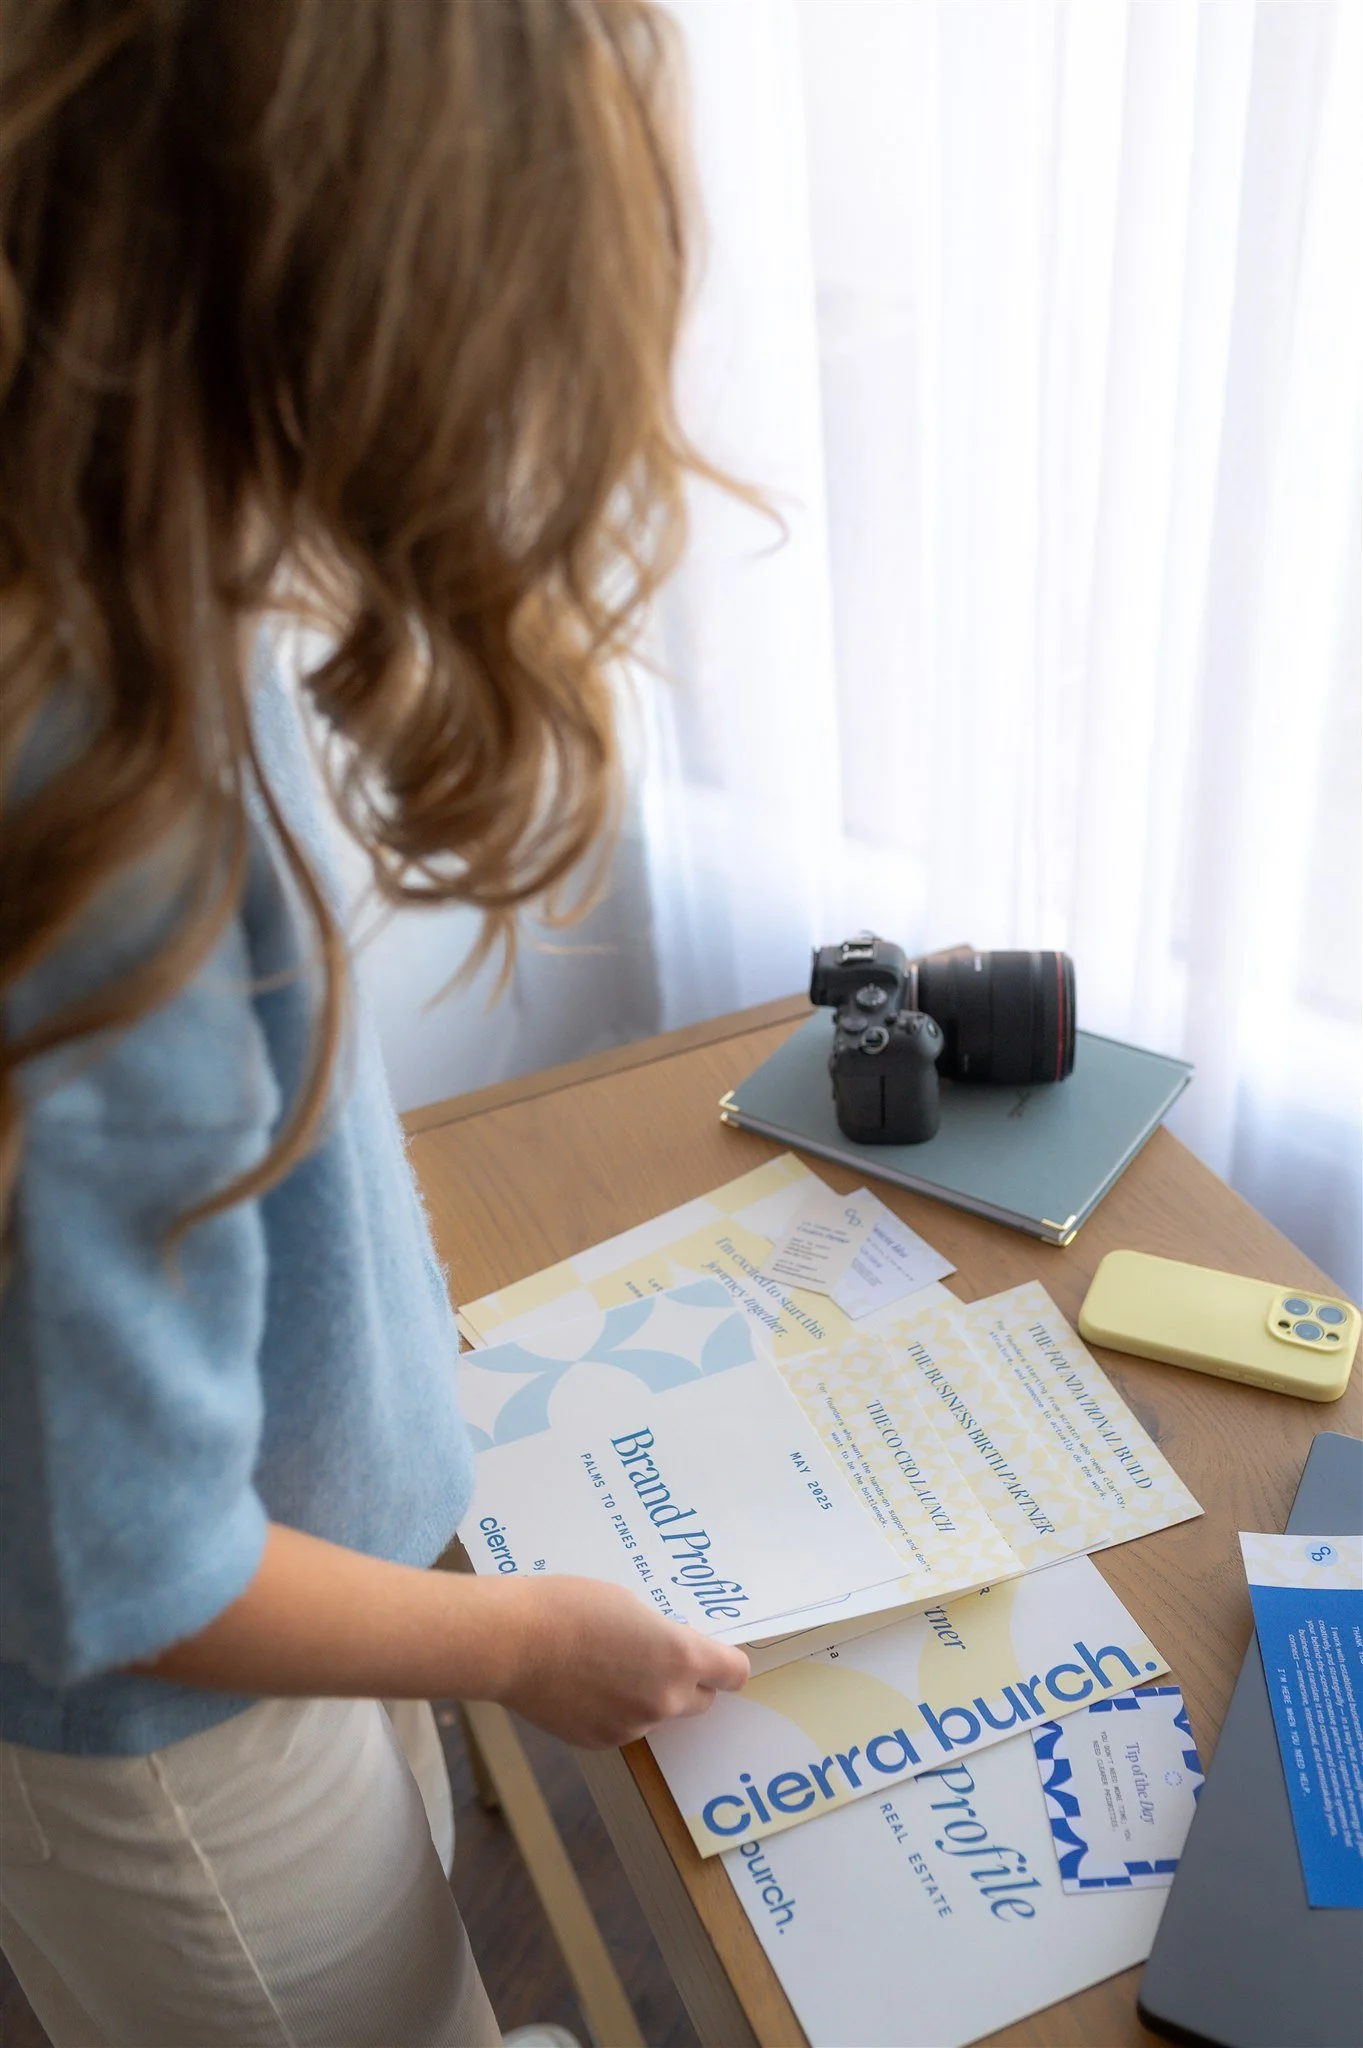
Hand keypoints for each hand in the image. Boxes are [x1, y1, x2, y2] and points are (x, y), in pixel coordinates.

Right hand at [491, 1575, 750, 1747]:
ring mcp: (634, 1726)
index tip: (714, 1654)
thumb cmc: (571, 1608)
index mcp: (680, 1657)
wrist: (514, 1643)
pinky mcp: (602, 1742)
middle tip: (654, 1656)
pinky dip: (615, 1711)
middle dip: (687, 1681)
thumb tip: (668, 1649)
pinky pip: (625, 1726)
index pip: (734, 1673)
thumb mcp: (630, 1605)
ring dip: (647, 1696)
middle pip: (701, 1700)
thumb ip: (662, 1635)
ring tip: (605, 1667)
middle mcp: (666, 1699)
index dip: (726, 1663)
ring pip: (658, 1714)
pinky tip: (584, 1687)